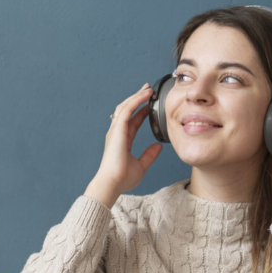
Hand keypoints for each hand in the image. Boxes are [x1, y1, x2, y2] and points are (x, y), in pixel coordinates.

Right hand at [86, 84, 162, 207]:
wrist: (112, 183)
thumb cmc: (122, 178)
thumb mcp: (141, 166)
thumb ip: (149, 155)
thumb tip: (158, 147)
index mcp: (122, 141)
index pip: (133, 121)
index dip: (141, 112)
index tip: (150, 105)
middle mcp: (117, 133)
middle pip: (127, 110)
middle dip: (137, 99)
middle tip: (148, 90)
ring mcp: (116, 130)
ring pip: (126, 107)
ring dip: (137, 97)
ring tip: (148, 89)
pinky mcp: (117, 129)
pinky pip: (127, 110)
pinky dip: (136, 101)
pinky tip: (145, 95)